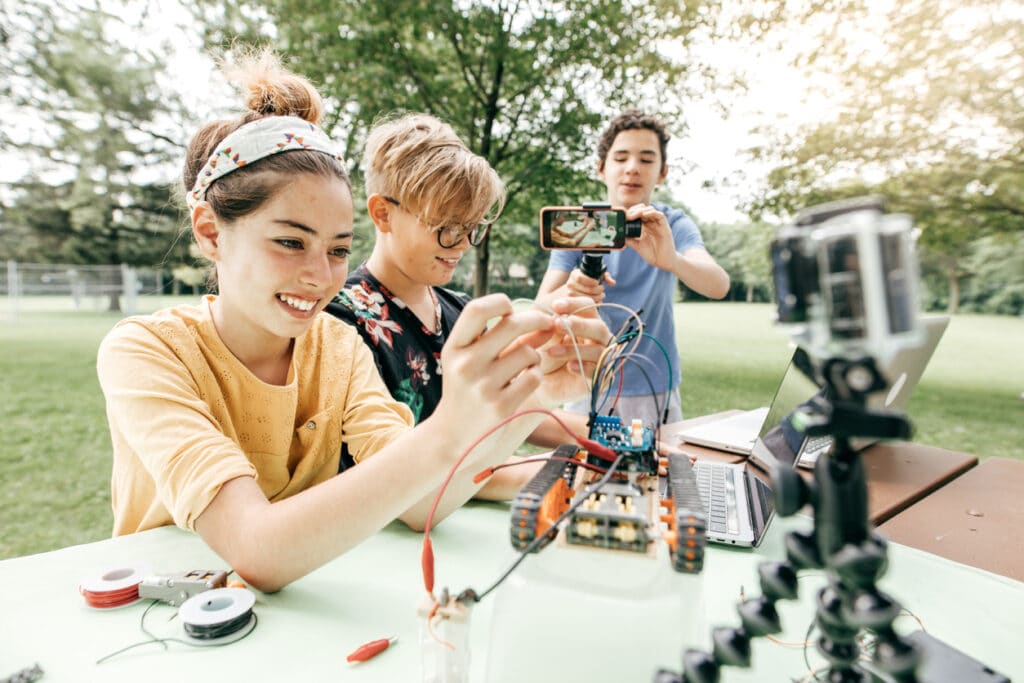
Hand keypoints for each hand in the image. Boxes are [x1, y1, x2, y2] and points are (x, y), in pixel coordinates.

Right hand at [434, 294, 555, 433]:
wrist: (453, 437)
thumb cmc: (466, 390)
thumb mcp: (470, 360)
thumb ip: (499, 338)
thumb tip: (543, 319)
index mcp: (454, 348)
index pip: (477, 310)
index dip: (499, 302)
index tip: (511, 309)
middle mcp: (466, 365)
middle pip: (512, 324)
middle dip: (536, 320)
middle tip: (548, 324)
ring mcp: (483, 387)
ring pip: (528, 353)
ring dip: (536, 355)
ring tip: (527, 364)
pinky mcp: (501, 407)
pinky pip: (533, 377)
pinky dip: (535, 376)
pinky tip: (526, 382)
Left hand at [531, 296, 611, 407]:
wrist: (536, 385)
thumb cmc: (541, 356)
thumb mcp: (540, 338)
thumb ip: (546, 326)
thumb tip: (552, 317)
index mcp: (586, 323)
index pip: (589, 307)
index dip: (575, 304)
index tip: (555, 306)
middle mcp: (598, 339)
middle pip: (599, 327)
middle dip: (578, 325)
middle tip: (557, 324)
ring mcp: (601, 359)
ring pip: (598, 350)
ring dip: (574, 349)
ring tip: (551, 352)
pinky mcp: (599, 379)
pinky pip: (598, 371)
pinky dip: (584, 367)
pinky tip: (569, 367)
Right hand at [565, 268, 615, 302]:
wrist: (573, 290)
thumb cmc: (587, 282)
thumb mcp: (595, 275)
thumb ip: (605, 276)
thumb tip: (613, 283)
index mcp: (575, 274)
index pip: (581, 278)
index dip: (591, 281)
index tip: (597, 282)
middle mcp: (570, 284)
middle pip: (588, 290)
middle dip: (599, 290)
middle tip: (601, 289)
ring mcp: (570, 295)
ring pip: (588, 299)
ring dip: (598, 297)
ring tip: (600, 295)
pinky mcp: (573, 303)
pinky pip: (586, 305)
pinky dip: (595, 304)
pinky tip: (596, 301)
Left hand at [624, 204, 676, 271]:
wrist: (662, 262)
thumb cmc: (652, 254)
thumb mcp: (637, 245)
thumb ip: (629, 239)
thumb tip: (620, 234)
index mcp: (645, 227)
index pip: (638, 214)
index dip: (631, 213)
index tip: (623, 217)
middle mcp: (652, 223)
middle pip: (643, 210)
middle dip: (634, 210)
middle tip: (627, 216)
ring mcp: (658, 224)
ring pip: (651, 210)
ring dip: (642, 210)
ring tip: (633, 215)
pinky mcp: (665, 227)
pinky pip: (660, 215)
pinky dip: (652, 213)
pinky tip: (644, 215)